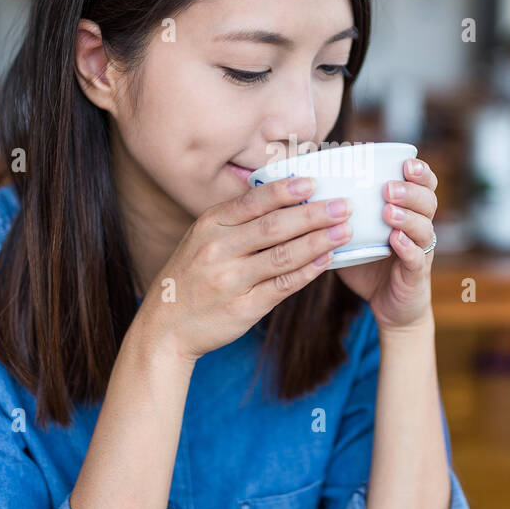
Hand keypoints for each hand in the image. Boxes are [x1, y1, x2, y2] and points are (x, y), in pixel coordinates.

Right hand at [139, 175, 353, 362]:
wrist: (165, 327)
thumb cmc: (191, 276)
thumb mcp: (201, 239)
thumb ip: (236, 221)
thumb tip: (286, 197)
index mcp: (209, 226)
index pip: (253, 202)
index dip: (285, 190)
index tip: (314, 181)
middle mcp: (218, 250)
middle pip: (273, 227)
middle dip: (313, 214)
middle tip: (344, 205)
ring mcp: (231, 280)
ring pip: (283, 256)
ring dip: (318, 241)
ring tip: (345, 230)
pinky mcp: (244, 307)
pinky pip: (283, 285)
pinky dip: (307, 271)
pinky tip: (326, 259)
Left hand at [335, 157, 436, 330]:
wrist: (389, 307)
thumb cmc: (370, 264)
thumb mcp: (355, 233)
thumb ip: (339, 213)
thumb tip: (302, 188)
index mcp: (409, 213)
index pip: (424, 185)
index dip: (420, 172)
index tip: (406, 162)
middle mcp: (419, 228)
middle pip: (429, 201)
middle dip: (411, 191)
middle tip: (389, 188)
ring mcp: (421, 252)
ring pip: (425, 228)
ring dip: (407, 216)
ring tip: (388, 210)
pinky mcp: (416, 275)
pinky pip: (416, 258)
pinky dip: (407, 247)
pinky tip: (394, 239)